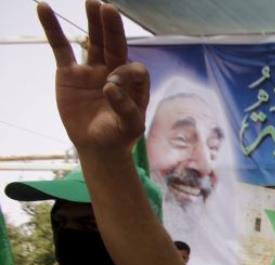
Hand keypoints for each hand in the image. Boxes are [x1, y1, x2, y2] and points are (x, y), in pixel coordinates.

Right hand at [38, 1, 148, 152]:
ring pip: (93, 41)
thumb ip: (126, 108)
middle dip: (113, 28)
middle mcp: (114, 71)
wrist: (98, 145)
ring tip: (92, 3)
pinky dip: (53, 29)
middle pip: (115, 45)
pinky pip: (60, 47)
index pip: (133, 68)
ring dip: (93, 23)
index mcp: (134, 83)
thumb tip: (110, 86)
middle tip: (108, 9)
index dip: (125, 73)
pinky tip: (44, 8)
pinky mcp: (70, 73)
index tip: (112, 87)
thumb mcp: (130, 126)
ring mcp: (92, 69)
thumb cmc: (119, 135)